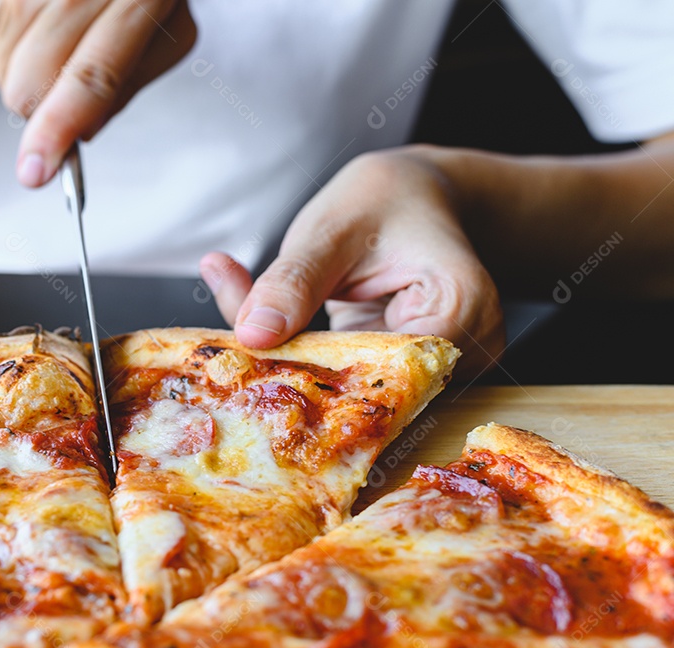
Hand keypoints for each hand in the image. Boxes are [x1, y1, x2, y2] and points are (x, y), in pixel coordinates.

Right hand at [0, 0, 195, 186]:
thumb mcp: (164, 34)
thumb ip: (126, 87)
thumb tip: (79, 132)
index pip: (92, 76)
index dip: (59, 126)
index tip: (35, 172)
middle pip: (33, 83)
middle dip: (43, 109)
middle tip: (65, 83)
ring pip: (6, 71)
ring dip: (25, 76)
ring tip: (55, 34)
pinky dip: (6, 45)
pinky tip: (32, 16)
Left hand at [199, 148, 505, 378]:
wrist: (410, 196)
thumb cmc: (380, 201)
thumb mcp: (329, 231)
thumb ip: (293, 282)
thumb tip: (251, 336)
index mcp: (461, 307)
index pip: (389, 373)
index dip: (320, 375)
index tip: (260, 357)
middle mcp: (466, 349)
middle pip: (377, 390)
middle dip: (306, 377)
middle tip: (240, 353)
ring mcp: (443, 368)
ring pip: (362, 393)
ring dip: (308, 373)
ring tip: (266, 337)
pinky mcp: (411, 375)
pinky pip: (357, 385)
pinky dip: (317, 369)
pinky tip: (288, 342)